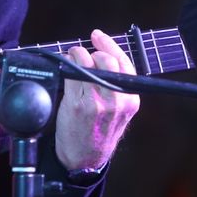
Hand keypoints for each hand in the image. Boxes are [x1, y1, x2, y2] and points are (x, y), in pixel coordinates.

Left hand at [53, 29, 140, 171]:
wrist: (84, 160)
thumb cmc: (99, 133)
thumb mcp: (119, 112)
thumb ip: (116, 87)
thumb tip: (101, 56)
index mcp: (131, 100)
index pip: (124, 63)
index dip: (110, 45)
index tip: (98, 36)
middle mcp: (117, 100)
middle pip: (106, 60)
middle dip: (92, 51)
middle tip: (83, 53)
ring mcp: (97, 103)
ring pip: (87, 64)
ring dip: (77, 55)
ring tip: (72, 60)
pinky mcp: (78, 105)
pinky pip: (72, 74)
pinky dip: (67, 66)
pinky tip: (65, 68)